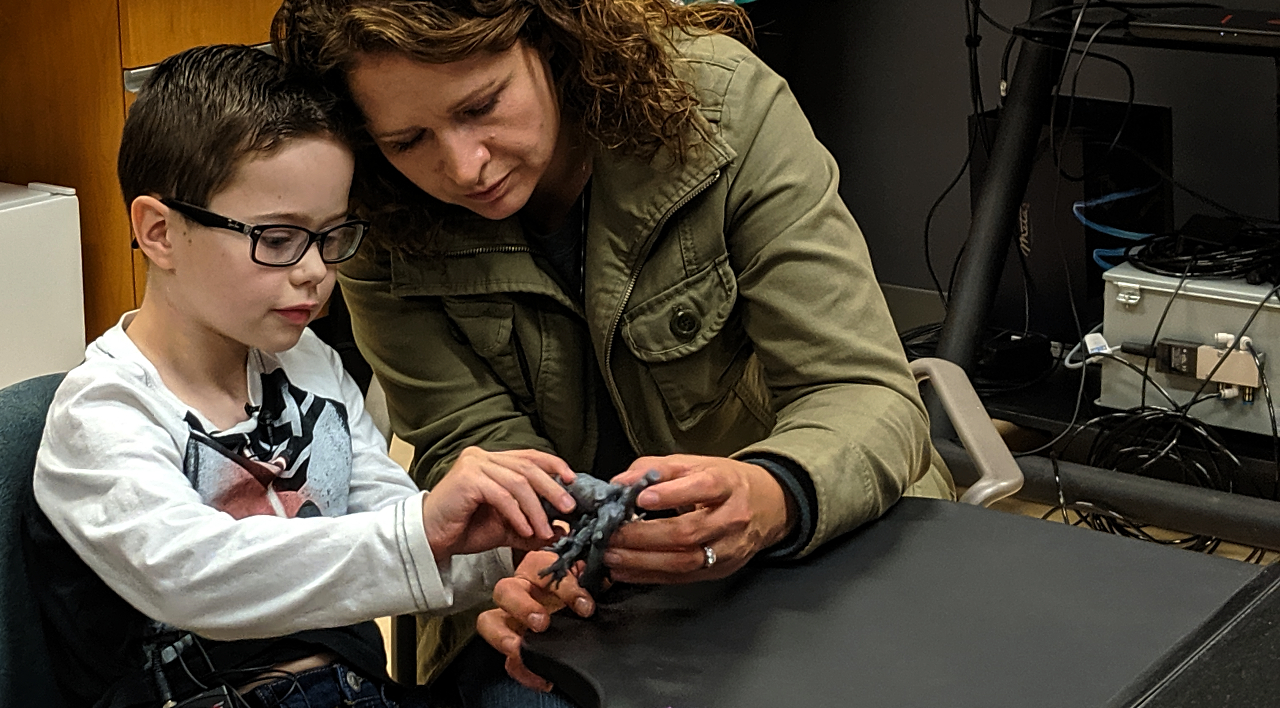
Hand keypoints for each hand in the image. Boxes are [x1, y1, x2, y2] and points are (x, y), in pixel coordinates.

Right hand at [422, 448, 576, 560]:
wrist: (429, 540)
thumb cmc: (464, 529)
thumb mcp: (506, 527)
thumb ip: (532, 526)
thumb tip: (563, 529)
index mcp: (493, 461)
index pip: (530, 456)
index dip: (554, 465)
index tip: (573, 481)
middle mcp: (483, 456)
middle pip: (528, 467)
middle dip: (553, 488)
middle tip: (569, 508)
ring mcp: (473, 465)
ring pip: (518, 482)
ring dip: (536, 508)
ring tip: (547, 529)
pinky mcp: (467, 479)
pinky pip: (502, 495)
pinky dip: (518, 514)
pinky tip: (525, 530)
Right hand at [477, 550, 595, 691]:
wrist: (580, 603)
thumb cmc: (580, 584)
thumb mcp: (588, 575)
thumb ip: (592, 576)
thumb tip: (607, 579)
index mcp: (539, 567)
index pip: (545, 570)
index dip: (566, 588)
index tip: (585, 606)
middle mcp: (520, 589)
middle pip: (505, 591)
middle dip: (521, 607)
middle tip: (541, 623)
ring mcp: (511, 617)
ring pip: (490, 622)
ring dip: (503, 637)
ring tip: (520, 650)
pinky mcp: (514, 644)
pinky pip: (507, 658)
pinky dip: (521, 669)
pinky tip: (542, 678)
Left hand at [604, 455, 794, 582]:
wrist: (766, 505)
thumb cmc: (724, 482)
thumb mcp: (694, 464)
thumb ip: (654, 469)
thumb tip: (620, 482)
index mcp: (727, 484)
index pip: (703, 488)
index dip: (671, 494)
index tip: (641, 498)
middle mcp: (732, 518)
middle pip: (688, 531)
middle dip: (644, 535)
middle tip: (612, 534)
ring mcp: (728, 548)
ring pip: (684, 560)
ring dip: (642, 561)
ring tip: (612, 555)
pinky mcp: (720, 570)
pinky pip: (681, 577)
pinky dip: (649, 575)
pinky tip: (626, 570)